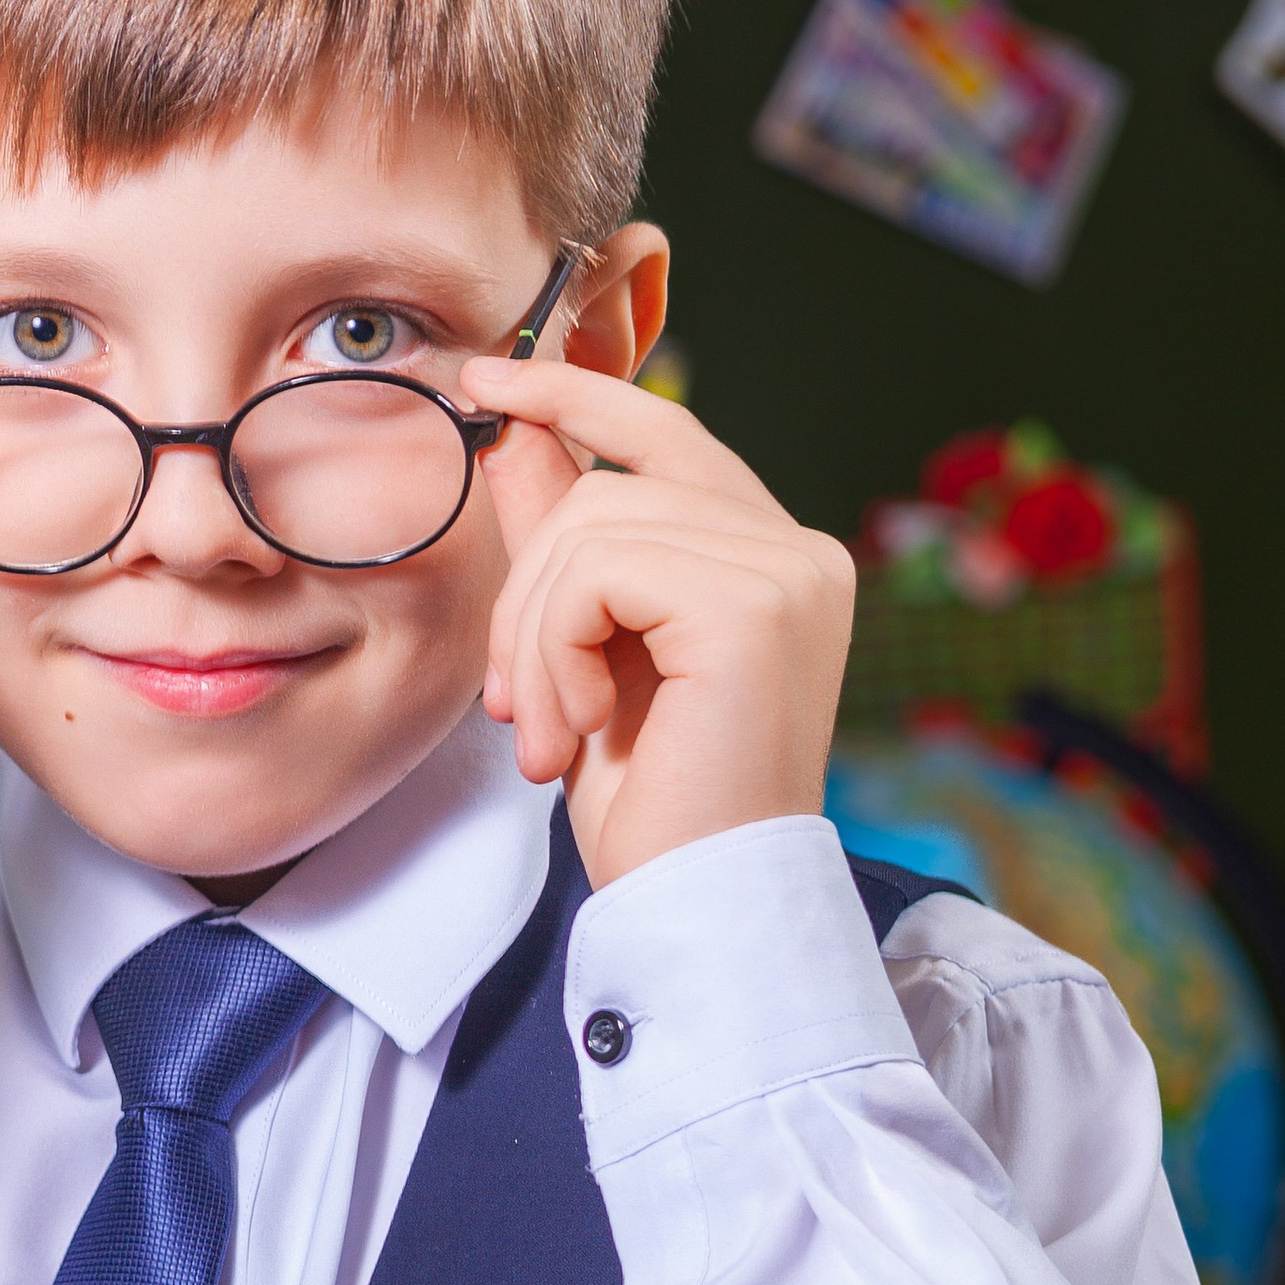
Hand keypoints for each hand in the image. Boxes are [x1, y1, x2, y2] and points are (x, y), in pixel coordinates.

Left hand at [460, 354, 853, 889]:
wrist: (695, 904)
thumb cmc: (654, 807)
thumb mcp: (585, 658)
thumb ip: (562, 548)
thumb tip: (513, 432)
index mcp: (769, 561)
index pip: (667, 433)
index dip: (576, 396)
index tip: (486, 379)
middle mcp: (797, 551)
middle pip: (608, 488)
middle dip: (526, 592)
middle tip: (513, 705)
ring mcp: (787, 571)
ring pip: (593, 526)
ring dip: (536, 636)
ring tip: (547, 733)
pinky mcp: (757, 603)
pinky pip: (601, 569)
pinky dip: (557, 651)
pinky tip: (576, 731)